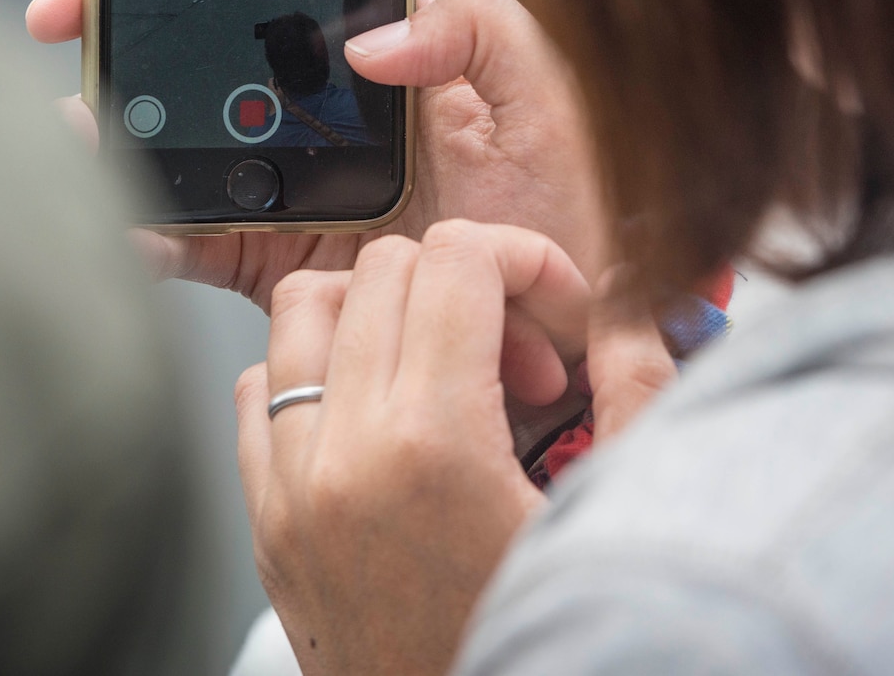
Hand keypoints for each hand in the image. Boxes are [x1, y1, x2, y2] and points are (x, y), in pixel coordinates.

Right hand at [27, 0, 606, 310]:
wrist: (577, 336)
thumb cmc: (579, 207)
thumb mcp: (547, 97)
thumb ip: (480, 32)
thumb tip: (374, 39)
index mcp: (394, 51)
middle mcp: (336, 112)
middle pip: (216, 62)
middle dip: (134, 45)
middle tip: (74, 36)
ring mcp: (303, 186)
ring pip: (193, 150)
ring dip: (127, 138)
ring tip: (81, 131)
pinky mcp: (289, 262)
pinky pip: (204, 242)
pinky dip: (156, 236)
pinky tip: (131, 226)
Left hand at [236, 222, 674, 675]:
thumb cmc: (534, 642)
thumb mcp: (613, 512)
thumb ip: (636, 384)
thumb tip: (630, 295)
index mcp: (432, 445)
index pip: (458, 256)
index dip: (528, 264)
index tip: (561, 320)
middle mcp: (343, 459)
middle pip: (388, 267)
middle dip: (470, 289)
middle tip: (524, 365)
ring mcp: (291, 493)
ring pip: (303, 309)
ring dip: (384, 314)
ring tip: (448, 373)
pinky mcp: (267, 528)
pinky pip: (257, 393)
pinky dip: (317, 375)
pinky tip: (385, 418)